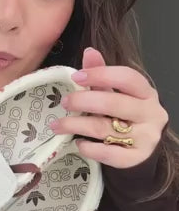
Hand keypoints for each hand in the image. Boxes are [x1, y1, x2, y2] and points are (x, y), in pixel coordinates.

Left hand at [52, 47, 168, 167]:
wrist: (140, 147)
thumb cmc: (125, 115)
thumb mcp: (116, 92)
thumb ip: (102, 73)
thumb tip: (89, 52)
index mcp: (146, 92)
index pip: (127, 78)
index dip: (101, 75)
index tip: (76, 77)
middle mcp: (151, 114)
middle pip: (114, 104)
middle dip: (83, 101)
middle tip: (64, 102)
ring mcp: (146, 137)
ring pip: (106, 129)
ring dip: (76, 125)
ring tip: (58, 124)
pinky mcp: (137, 158)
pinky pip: (110, 154)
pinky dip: (90, 148)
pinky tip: (78, 143)